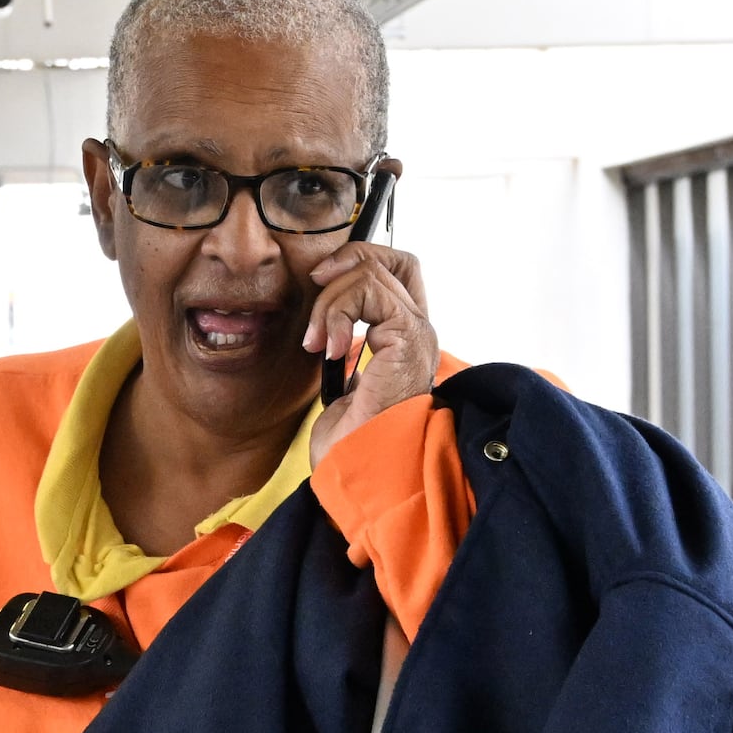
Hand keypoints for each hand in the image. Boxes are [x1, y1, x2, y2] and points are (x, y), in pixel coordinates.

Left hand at [304, 237, 437, 464]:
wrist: (362, 472)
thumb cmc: (350, 441)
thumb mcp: (340, 380)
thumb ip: (343, 343)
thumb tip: (323, 320)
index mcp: (404, 340)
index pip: (396, 273)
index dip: (359, 263)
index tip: (320, 283)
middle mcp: (417, 332)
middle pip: (395, 260)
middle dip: (349, 260)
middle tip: (316, 284)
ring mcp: (416, 334)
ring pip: (371, 275)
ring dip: (329, 302)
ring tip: (315, 343)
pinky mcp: (407, 338)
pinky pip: (369, 291)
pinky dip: (337, 312)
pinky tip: (328, 349)